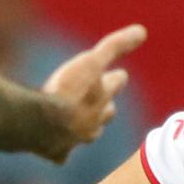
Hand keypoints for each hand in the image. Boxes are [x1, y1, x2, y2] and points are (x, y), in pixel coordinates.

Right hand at [38, 23, 146, 149]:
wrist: (40, 125)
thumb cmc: (66, 90)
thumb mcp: (91, 62)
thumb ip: (116, 46)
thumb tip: (144, 30)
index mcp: (102, 97)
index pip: (115, 83)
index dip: (116, 78)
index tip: (120, 74)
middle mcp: (94, 120)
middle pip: (107, 112)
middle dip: (106, 106)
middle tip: (104, 101)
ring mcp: (77, 139)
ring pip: (88, 134)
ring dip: (87, 127)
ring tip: (81, 124)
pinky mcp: (57, 153)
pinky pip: (61, 152)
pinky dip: (60, 149)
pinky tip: (54, 148)